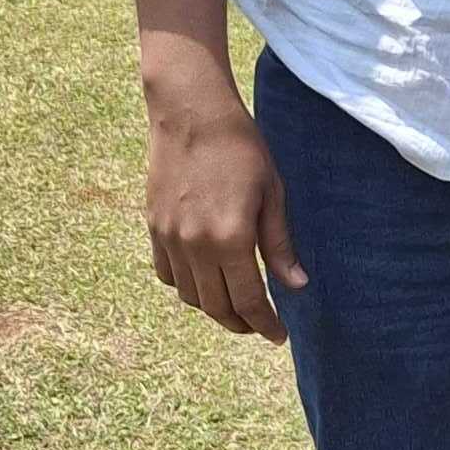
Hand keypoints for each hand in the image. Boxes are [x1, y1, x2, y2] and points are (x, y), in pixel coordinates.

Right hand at [144, 82, 305, 342]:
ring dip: (213, 307)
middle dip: (240, 323)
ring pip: (189, 295)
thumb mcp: (272, 194)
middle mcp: (195, 245)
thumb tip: (295, 286)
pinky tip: (204, 280)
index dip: (264, 324)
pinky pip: (166, 273)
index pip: (248, 300)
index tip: (278, 336)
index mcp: (230, 239)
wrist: (192, 113)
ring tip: (234, 305)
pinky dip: (186, 286)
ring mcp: (169, 238)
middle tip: (259, 326)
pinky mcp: (154, 227)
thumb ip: (279, 245)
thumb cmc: (241, 149)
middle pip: (216, 306)